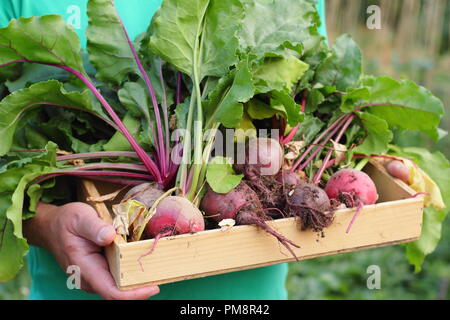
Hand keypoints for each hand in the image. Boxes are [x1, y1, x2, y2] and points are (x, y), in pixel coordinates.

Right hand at [24, 202, 159, 299]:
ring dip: (138, 280)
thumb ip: (94, 226)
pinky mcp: (100, 270)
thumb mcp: (79, 217)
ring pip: (120, 285)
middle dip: (141, 286)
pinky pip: (118, 277)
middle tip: (163, 273)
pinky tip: (145, 261)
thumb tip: (109, 235)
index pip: (111, 292)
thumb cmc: (66, 221)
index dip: (133, 294)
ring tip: (158, 267)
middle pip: (119, 291)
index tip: (153, 287)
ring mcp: (95, 276)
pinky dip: (132, 272)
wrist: (52, 226)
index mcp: (85, 268)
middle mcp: (91, 277)